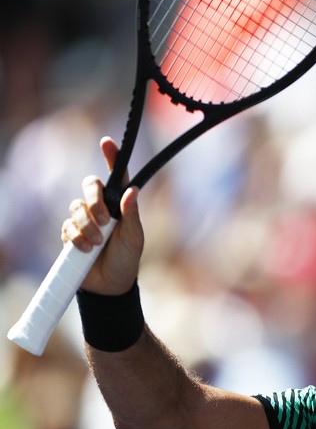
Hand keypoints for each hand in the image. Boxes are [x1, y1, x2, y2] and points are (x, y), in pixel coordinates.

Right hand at [61, 137, 143, 294]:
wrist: (110, 285)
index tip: (107, 142)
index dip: (111, 158)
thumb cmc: (127, 259)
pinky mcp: (71, 233)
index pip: (116, 177)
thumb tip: (131, 191)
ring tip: (98, 243)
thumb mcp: (135, 238)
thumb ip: (131, 215)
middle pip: (89, 185)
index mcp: (120, 205)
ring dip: (88, 226)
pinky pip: (68, 226)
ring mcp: (84, 220)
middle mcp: (101, 208)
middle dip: (94, 199)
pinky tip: (86, 250)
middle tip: (105, 220)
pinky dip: (77, 238)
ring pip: (76, 207)